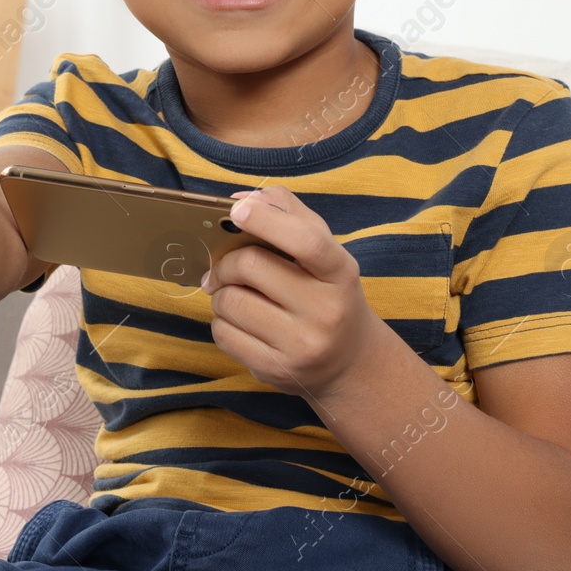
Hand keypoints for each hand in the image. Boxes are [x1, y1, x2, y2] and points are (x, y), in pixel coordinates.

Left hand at [201, 185, 383, 402]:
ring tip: (235, 295)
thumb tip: (239, 199)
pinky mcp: (276, 370)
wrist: (349, 362)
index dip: (265, 221)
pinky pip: (224, 334)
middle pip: (251, 266)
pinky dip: (221, 322)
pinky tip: (239, 322)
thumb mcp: (324, 251)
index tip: (236, 211)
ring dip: (221, 293)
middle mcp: (326, 311)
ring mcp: (302, 345)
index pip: (305, 242)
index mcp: (340, 273)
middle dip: (226, 262)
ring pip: (230, 302)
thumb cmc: (327, 293)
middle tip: (225, 267)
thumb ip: (288, 214)